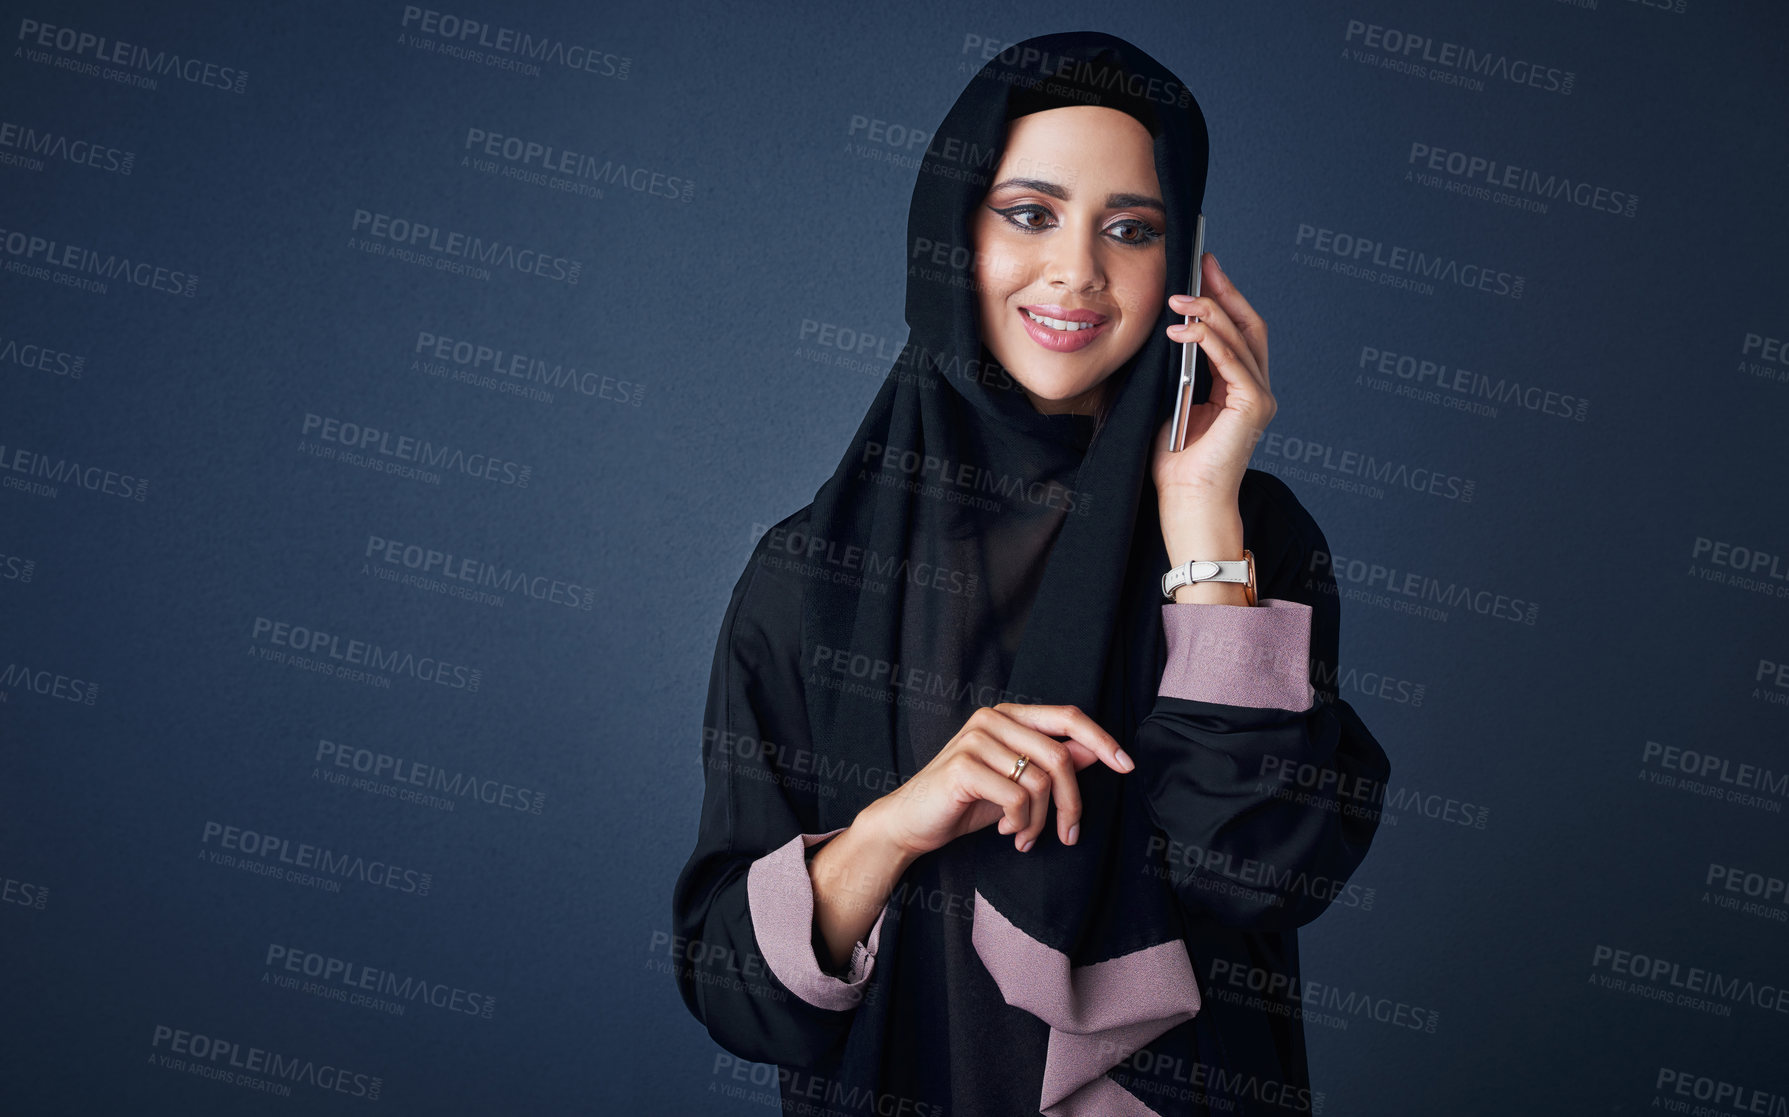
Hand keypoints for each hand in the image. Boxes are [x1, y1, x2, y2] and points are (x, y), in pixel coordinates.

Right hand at [869, 703, 1133, 858]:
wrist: (911, 823)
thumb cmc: (966, 802)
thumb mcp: (1018, 783)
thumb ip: (1052, 763)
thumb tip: (1097, 753)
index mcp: (1008, 715)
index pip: (1068, 716)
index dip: (1102, 740)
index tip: (1128, 767)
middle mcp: (993, 718)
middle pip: (1061, 757)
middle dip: (1072, 803)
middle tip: (1069, 835)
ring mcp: (976, 739)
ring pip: (1041, 781)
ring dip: (1041, 822)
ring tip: (1025, 837)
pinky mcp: (964, 766)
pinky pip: (1018, 798)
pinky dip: (1020, 824)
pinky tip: (1007, 833)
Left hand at [1152, 253, 1274, 507]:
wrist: (1186, 501)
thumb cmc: (1175, 462)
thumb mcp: (1171, 402)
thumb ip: (1178, 370)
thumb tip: (1167, 331)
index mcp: (1237, 386)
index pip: (1235, 331)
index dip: (1221, 298)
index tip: (1200, 272)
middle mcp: (1255, 387)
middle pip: (1247, 325)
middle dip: (1223, 291)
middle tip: (1200, 265)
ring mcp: (1259, 396)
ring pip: (1241, 338)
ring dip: (1210, 312)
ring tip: (1180, 298)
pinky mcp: (1254, 406)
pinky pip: (1234, 362)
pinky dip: (1211, 341)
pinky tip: (1186, 329)